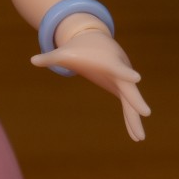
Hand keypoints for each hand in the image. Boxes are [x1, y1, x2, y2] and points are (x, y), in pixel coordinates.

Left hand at [32, 28, 151, 140]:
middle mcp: (120, 70)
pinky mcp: (121, 88)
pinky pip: (129, 105)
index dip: (125, 73)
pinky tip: (135, 136)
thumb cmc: (79, 48)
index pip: (118, 67)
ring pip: (132, 100)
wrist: (95, 40)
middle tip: (145, 113)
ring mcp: (123, 80)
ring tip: (139, 138)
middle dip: (137, 100)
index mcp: (108, 61)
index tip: (136, 78)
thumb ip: (51, 57)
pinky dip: (131, 119)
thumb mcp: (65, 53)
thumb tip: (33, 60)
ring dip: (135, 118)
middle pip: (130, 88)